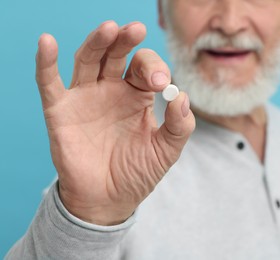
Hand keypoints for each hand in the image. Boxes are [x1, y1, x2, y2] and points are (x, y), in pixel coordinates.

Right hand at [35, 21, 194, 224]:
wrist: (109, 200)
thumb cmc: (137, 172)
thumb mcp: (166, 150)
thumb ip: (179, 125)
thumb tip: (182, 96)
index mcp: (137, 94)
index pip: (144, 67)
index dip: (154, 68)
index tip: (161, 83)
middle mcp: (110, 89)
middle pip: (115, 54)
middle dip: (125, 40)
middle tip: (136, 29)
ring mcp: (85, 97)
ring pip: (88, 60)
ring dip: (97, 43)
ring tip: (109, 28)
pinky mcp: (61, 111)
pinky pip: (49, 83)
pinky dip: (46, 63)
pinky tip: (47, 43)